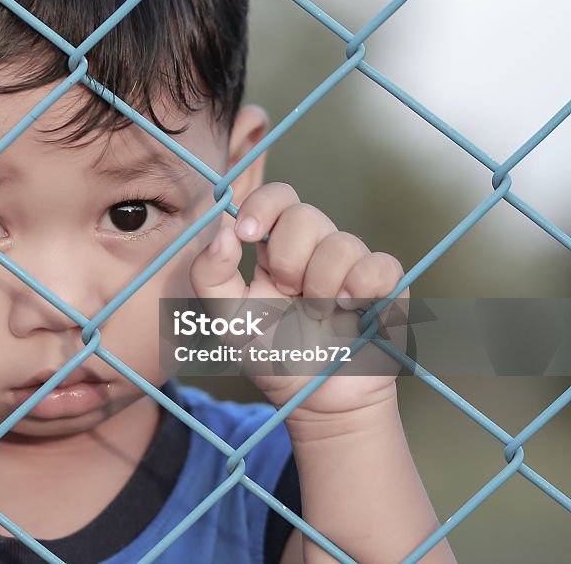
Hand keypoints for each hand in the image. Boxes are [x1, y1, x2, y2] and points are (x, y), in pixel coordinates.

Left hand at [189, 183, 407, 417]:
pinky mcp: (386, 287)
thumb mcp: (227, 321)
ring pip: (342, 242)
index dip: (263, 205)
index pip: (276, 198)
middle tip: (287, 294)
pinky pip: (381, 265)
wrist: (316, 400)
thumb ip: (210, 275)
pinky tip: (350, 311)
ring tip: (318, 315)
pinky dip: (362, 287)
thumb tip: (223, 231)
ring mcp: (352, 265)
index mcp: (276, 249)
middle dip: (288, 259)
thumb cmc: (272, 357)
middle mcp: (315, 249)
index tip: (247, 234)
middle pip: (305, 215)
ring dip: (321, 285)